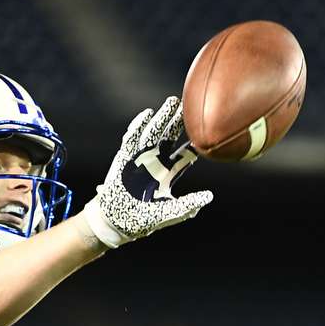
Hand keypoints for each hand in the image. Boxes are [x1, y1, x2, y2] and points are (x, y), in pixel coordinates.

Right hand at [81, 96, 212, 247]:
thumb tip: (209, 197)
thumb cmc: (142, 220)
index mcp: (168, 174)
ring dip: (161, 118)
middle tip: (188, 107)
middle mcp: (156, 163)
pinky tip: (147, 114)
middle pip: (170, 137)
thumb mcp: (168, 214)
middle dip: (178, 122)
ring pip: (153, 133)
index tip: (206, 131)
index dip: (195, 144)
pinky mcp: (124, 158)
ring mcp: (140, 158)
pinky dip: (138, 126)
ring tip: (172, 102)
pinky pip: (132, 139)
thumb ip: (187, 205)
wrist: (115, 222)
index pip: (185, 155)